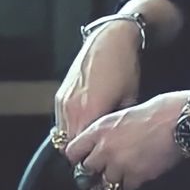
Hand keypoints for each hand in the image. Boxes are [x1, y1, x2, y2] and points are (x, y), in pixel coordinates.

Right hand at [55, 20, 142, 143]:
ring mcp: (63, 100)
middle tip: (95, 140)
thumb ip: (115, 121)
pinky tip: (86, 113)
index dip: (90, 150)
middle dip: (80, 144)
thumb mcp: (129, 97)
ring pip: (62, 130)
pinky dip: (70, 120)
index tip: (99, 148)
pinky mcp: (60, 92)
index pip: (81, 147)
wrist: (112, 39)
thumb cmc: (124, 66)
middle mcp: (71, 108)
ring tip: (91, 126)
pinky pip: (60, 116)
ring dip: (73, 133)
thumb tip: (111, 134)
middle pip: (68, 142)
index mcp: (88, 112)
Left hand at [65, 91, 188, 189]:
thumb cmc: (162, 108)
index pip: (72, 152)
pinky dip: (132, 182)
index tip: (85, 158)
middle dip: (97, 170)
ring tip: (129, 167)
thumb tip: (104, 139)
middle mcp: (106, 148)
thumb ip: (112, 128)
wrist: (184, 118)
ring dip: (115, 178)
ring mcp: (120, 165)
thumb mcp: (129, 110)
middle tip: (108, 166)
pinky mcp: (136, 177)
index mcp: (102, 128)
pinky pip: (126, 187)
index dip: (78, 156)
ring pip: (106, 183)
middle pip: (86, 171)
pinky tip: (142, 169)